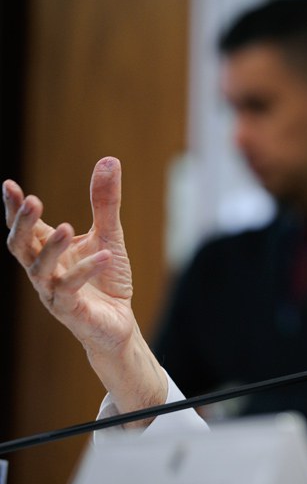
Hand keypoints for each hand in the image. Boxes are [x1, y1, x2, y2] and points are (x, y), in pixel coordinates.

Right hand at [4, 157, 165, 417]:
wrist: (118, 323)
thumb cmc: (107, 279)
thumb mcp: (109, 235)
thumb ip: (105, 202)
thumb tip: (108, 160)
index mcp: (48, 252)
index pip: (25, 227)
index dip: (14, 209)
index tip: (9, 185)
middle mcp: (43, 271)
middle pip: (21, 246)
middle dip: (22, 224)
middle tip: (32, 200)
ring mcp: (53, 292)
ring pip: (40, 269)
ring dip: (52, 248)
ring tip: (68, 227)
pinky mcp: (70, 310)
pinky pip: (71, 289)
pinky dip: (86, 270)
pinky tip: (104, 255)